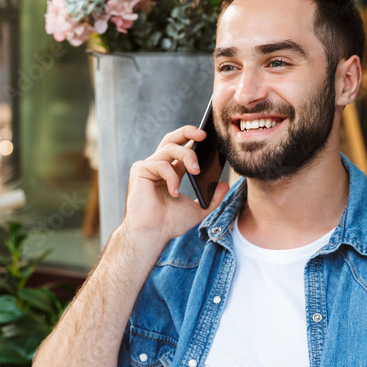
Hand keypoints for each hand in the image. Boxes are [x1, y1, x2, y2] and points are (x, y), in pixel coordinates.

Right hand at [120, 126, 229, 249]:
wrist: (151, 235)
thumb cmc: (169, 224)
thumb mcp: (198, 209)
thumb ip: (212, 198)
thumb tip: (226, 185)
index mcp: (169, 172)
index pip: (181, 148)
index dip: (193, 140)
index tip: (210, 138)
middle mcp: (158, 166)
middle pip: (171, 139)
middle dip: (187, 132)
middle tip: (204, 134)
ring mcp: (147, 167)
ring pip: (169, 148)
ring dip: (187, 156)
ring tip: (196, 171)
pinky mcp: (140, 171)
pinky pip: (161, 164)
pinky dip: (171, 177)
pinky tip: (174, 192)